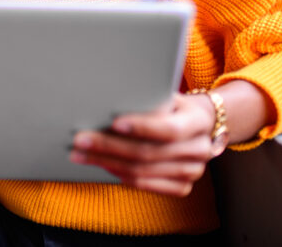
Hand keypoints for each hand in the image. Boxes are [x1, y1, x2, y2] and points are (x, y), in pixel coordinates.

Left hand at [70, 93, 215, 196]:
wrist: (199, 124)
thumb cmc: (172, 104)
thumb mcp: (166, 95)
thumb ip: (147, 99)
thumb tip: (108, 100)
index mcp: (199, 121)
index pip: (169, 128)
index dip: (142, 127)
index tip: (113, 123)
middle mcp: (200, 149)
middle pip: (148, 153)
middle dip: (109, 146)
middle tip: (80, 140)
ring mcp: (193, 172)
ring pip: (142, 171)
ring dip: (106, 162)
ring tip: (81, 154)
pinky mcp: (182, 187)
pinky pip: (145, 185)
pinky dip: (120, 174)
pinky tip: (102, 164)